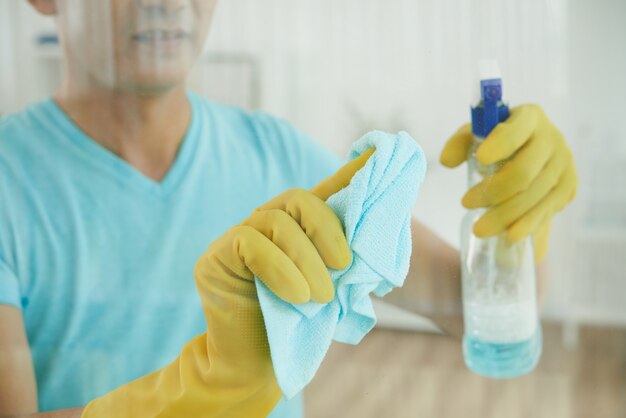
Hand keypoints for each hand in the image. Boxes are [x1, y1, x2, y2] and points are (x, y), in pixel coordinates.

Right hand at [83, 148, 374, 417]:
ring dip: (307, 261)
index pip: (323, 192)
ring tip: (320, 297)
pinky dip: (281, 270)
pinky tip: (295, 296)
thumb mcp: (331, 288)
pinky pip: (250, 244)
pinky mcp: (215, 256)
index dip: (350, 172)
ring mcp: (238, 236)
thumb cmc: (297, 327)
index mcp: (297, 230)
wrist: (257, 365)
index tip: (379, 153)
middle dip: (328, 231)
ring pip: (278, 223)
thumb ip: (344, 259)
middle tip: (344, 267)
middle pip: (300, 200)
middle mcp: (266, 224)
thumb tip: (375, 237)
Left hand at [440, 104, 576, 261]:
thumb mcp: (476, 135)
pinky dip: (526, 225)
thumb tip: (446, 160)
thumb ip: (459, 143)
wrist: (530, 152)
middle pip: (523, 172)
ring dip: (504, 215)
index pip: (516, 131)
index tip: (480, 159)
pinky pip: (546, 211)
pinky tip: (509, 235)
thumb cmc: (496, 141)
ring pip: (533, 196)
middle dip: (493, 192)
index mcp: (529, 118)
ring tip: (479, 229)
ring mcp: (563, 164)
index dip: (499, 144)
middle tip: (465, 204)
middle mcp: (552, 139)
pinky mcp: (568, 187)